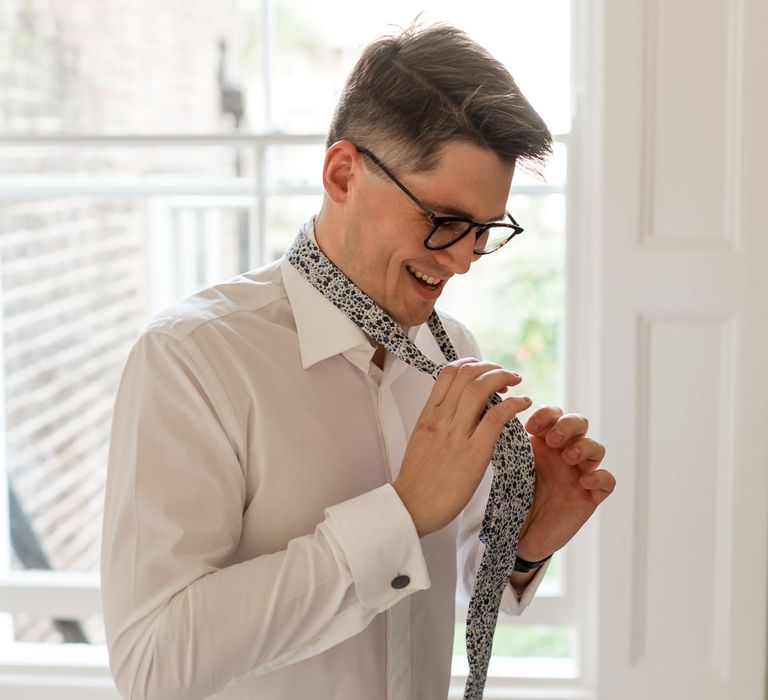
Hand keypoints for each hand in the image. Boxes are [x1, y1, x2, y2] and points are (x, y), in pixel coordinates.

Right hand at [394, 358, 531, 536]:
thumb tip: (455, 410)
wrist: (410, 508)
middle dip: (491, 367)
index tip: (484, 371)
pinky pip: (496, 418)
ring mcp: (456, 434)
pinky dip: (514, 404)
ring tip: (516, 382)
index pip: (448, 373)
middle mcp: (441, 419)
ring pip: (480, 389)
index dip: (470, 364)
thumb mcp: (421, 441)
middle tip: (505, 375)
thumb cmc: (418, 481)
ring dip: (502, 378)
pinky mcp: (473, 453)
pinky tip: (524, 404)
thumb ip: (437, 423)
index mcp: (428, 415)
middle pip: (466, 374)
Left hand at [515, 406, 614, 560]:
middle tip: (553, 440)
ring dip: (584, 447)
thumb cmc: (509, 498)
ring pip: (596, 448)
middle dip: (569, 425)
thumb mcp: (505, 468)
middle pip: (580, 423)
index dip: (547, 415)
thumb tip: (498, 418)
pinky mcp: (589, 497)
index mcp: (542, 442)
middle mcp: (563, 454)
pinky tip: (584, 481)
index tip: (531, 427)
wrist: (515, 535)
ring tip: (568, 458)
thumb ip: (506, 446)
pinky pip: (607, 480)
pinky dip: (600, 477)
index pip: (554, 415)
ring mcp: (578, 474)